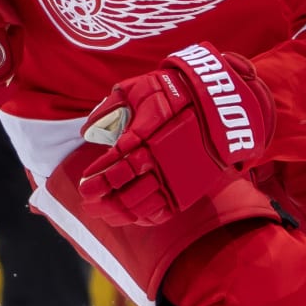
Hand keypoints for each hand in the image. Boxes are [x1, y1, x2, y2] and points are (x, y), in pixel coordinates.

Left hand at [78, 42, 274, 226]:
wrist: (221, 106)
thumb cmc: (176, 91)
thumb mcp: (139, 87)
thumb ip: (111, 106)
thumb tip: (87, 129)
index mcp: (146, 139)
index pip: (114, 166)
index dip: (97, 178)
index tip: (84, 183)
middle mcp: (159, 163)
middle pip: (123, 192)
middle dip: (101, 200)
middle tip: (87, 202)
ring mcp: (175, 179)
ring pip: (140, 206)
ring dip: (117, 213)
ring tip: (102, 213)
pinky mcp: (188, 189)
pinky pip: (162, 212)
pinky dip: (143, 218)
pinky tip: (129, 216)